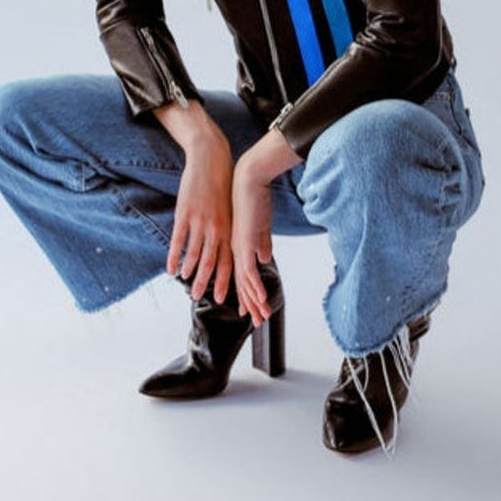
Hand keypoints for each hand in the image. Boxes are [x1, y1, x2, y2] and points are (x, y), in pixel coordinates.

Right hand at [167, 137, 232, 301]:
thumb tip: (237, 248)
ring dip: (189, 271)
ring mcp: (200, 221)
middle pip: (211, 262)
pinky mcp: (185, 213)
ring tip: (184, 282)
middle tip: (198, 298)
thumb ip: (233, 230)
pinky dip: (174, 256)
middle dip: (205, 282)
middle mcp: (217, 228)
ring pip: (194, 253)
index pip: (229, 261)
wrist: (212, 160)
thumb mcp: (233, 208)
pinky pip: (178, 240)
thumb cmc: (224, 185)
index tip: (221, 298)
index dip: (224, 282)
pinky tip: (170, 268)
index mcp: (230, 228)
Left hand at [231, 164, 273, 326]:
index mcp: (238, 244)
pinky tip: (259, 298)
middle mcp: (236, 248)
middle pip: (242, 283)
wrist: (249, 178)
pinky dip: (254, 285)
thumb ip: (262, 243)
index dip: (245, 294)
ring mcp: (240, 246)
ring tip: (260, 318)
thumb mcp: (259, 224)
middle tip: (256, 322)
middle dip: (250, 304)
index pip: (241, 275)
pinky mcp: (245, 241)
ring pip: (245, 281)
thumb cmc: (255, 196)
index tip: (248, 309)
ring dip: (254, 301)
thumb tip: (264, 259)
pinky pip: (249, 269)